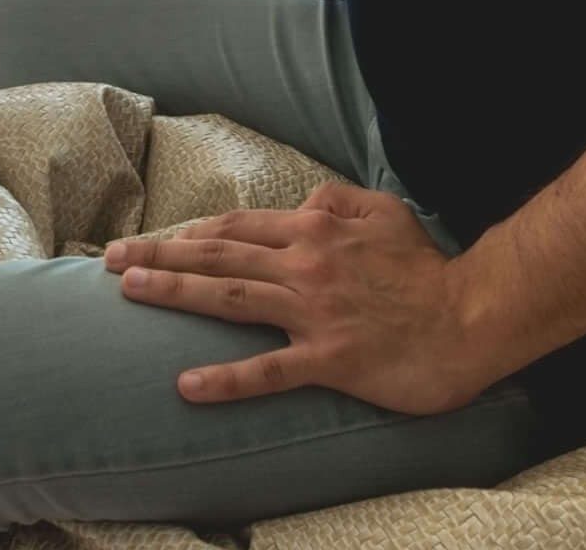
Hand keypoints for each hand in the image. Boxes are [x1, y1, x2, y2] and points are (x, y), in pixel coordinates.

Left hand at [101, 183, 500, 415]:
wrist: (474, 315)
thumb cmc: (430, 269)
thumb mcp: (387, 212)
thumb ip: (338, 200)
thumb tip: (302, 202)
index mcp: (316, 229)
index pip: (237, 226)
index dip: (190, 232)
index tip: (154, 240)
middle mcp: (305, 264)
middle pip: (218, 254)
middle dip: (159, 255)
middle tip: (111, 261)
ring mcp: (314, 312)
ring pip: (228, 297)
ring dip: (174, 292)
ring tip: (129, 292)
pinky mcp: (328, 359)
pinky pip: (267, 370)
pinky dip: (225, 379)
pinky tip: (187, 386)